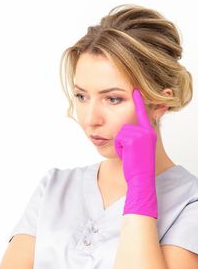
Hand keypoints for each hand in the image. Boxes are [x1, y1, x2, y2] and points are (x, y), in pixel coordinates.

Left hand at [114, 88, 157, 217]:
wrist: (141, 178)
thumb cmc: (137, 165)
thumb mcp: (139, 148)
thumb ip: (136, 136)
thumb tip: (126, 129)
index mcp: (149, 132)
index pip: (143, 114)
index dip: (139, 101)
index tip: (135, 89)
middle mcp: (148, 131)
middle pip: (125, 124)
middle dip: (122, 139)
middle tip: (130, 152)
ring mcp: (141, 135)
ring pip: (120, 131)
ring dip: (120, 144)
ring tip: (128, 154)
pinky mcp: (133, 140)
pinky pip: (118, 138)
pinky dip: (118, 148)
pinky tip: (126, 155)